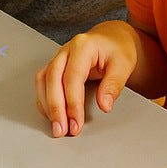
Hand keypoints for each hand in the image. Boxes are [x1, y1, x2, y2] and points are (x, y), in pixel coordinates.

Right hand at [34, 22, 139, 137]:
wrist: (112, 37)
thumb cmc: (118, 49)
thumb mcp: (124, 65)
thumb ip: (114, 85)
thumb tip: (104, 105)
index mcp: (82, 46)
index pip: (72, 77)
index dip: (73, 102)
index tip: (77, 123)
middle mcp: (65, 50)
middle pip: (52, 79)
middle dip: (55, 107)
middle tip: (62, 130)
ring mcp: (58, 57)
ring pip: (43, 80)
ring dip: (47, 105)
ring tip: (56, 126)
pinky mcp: (55, 66)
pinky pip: (43, 82)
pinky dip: (44, 100)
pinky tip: (51, 114)